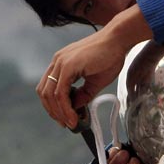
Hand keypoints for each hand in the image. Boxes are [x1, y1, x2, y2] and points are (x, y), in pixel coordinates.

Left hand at [37, 5, 152, 127]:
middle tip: (66, 123)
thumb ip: (83, 95)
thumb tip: (75, 108)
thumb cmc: (110, 56)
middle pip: (44, 93)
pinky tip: (74, 115)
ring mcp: (60, 62)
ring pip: (50, 94)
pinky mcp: (67, 65)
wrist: (118, 40)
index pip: (49, 88)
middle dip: (53, 111)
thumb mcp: (95, 81)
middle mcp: (57, 62)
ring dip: (59, 112)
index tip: (65, 118)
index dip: (54, 106)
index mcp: (61, 64)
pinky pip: (60, 92)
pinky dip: (65, 107)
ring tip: (71, 122)